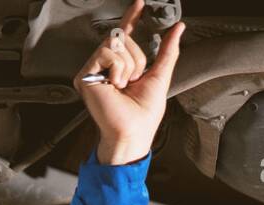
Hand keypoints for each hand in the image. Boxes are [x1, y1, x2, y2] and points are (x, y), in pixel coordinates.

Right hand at [74, 0, 183, 164]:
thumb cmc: (143, 115)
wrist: (132, 133)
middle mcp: (105, 66)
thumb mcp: (160, 77)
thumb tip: (179, 29)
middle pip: (122, 37)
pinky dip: (118, 70)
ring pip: (116, 44)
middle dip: (137, 58)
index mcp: (121, 66)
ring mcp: (93, 70)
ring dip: (129, 66)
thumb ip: (168, 52)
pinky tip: (114, 86)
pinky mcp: (85, 75)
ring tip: (123, 86)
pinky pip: (107, 53)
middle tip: (133, 81)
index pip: (126, 35)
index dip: (131, 17)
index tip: (139, 4)